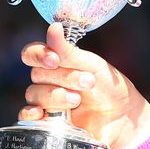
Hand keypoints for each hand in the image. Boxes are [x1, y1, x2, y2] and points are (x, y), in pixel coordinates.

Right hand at [20, 21, 149, 148]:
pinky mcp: (46, 121)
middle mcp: (49, 80)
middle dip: (64, 78)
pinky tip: (42, 113)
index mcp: (58, 62)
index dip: (38, 55)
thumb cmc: (109, 88)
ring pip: (34, 94)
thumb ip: (68, 50)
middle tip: (88, 82)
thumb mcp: (92, 65)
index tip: (54, 60)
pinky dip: (31, 113)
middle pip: (37, 74)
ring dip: (57, 96)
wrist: (122, 117)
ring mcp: (47, 100)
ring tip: (78, 100)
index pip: (32, 53)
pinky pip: (26, 116)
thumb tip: (52, 27)